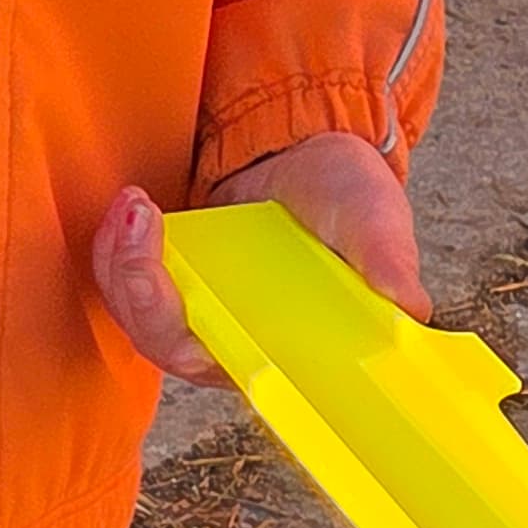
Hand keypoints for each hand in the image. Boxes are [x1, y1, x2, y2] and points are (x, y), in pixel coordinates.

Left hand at [90, 130, 429, 381]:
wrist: (308, 151)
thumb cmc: (348, 199)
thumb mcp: (374, 219)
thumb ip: (386, 260)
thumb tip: (410, 309)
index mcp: (284, 346)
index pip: (237, 375)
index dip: (201, 355)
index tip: (188, 327)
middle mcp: (231, 342)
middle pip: (169, 347)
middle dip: (145, 293)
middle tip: (143, 225)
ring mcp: (193, 313)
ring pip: (137, 316)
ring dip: (123, 264)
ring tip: (135, 205)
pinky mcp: (165, 280)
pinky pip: (123, 282)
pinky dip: (117, 247)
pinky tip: (130, 205)